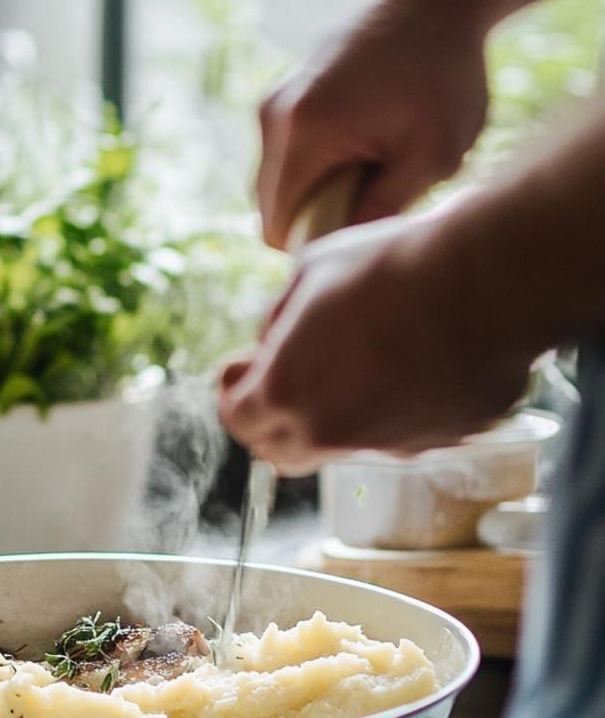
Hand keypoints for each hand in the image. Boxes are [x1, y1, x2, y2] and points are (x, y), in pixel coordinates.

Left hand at [218, 214, 532, 474]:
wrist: (484, 281)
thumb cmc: (389, 267)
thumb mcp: (308, 274)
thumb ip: (280, 320)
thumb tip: (276, 339)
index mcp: (283, 392)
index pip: (236, 419)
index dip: (234, 392)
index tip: (242, 370)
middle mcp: (329, 433)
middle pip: (281, 450)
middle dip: (274, 419)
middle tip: (288, 379)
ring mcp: (387, 445)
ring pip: (343, 447)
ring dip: (337, 417)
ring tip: (359, 364)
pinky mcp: (440, 442)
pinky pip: (404, 436)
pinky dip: (397, 412)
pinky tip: (416, 364)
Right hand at [258, 0, 488, 248]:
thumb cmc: (444, 72)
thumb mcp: (433, 155)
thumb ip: (382, 211)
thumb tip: (338, 254)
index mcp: (300, 133)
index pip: (279, 230)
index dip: (320, 243)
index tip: (371, 222)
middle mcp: (271, 116)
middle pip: (273, 209)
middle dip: (320, 216)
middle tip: (383, 189)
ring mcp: (271, 101)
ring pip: (280, 183)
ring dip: (322, 189)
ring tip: (377, 159)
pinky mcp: (281, 94)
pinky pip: (288, 156)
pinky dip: (321, 162)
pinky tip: (368, 136)